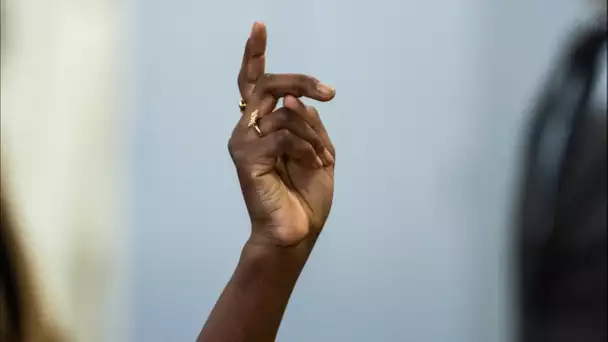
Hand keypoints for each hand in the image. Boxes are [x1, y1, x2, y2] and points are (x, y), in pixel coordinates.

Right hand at [229, 22, 335, 246]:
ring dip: (313, 134)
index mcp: (263, 125)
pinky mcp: (246, 157)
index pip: (254, 83)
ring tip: (321, 159)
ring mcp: (244, 142)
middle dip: (300, 81)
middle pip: (266, 84)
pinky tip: (314, 166)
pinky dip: (307, 149)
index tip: (259, 26)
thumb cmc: (304, 194)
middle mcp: (248, 129)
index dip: (255, 54)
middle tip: (328, 93)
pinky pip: (283, 135)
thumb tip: (295, 100)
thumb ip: (308, 123)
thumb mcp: (318, 150)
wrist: (296, 232)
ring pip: (283, 111)